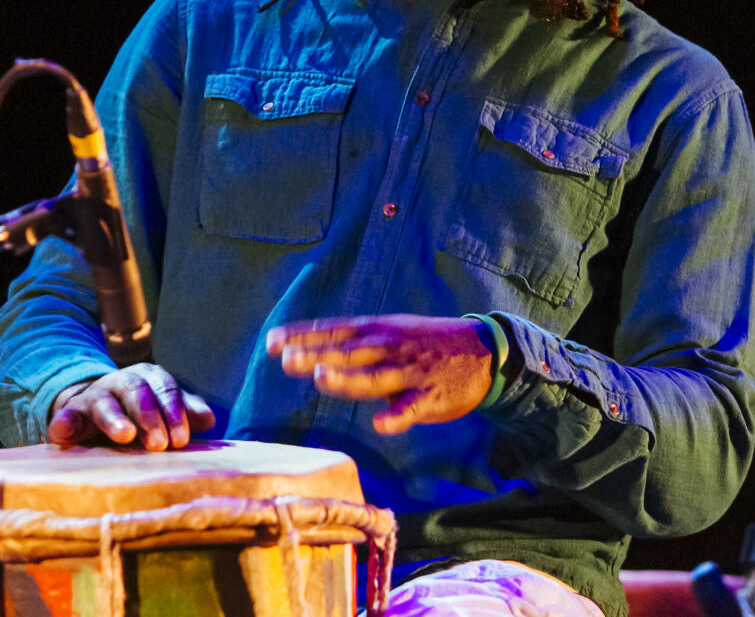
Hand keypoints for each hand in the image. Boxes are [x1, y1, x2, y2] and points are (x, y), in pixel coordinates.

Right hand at [47, 363, 214, 450]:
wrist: (95, 409)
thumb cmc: (140, 413)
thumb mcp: (164, 409)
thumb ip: (185, 412)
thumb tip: (209, 420)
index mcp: (149, 378)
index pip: (166, 390)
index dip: (174, 413)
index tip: (180, 439)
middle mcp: (121, 382)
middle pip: (137, 392)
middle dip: (149, 416)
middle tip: (159, 444)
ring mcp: (94, 396)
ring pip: (104, 402)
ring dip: (114, 419)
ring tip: (124, 436)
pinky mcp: (70, 414)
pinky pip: (65, 417)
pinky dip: (63, 424)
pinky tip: (62, 435)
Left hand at [266, 314, 493, 434]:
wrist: (483, 351)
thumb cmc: (427, 344)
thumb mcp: (392, 331)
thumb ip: (356, 345)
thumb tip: (314, 356)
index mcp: (377, 331)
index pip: (332, 331)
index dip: (302, 336)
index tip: (270, 342)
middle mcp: (390, 347)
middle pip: (347, 351)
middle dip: (316, 355)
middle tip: (285, 359)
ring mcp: (410, 371)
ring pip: (374, 376)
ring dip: (348, 377)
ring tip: (322, 377)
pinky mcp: (430, 396)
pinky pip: (411, 408)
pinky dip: (396, 417)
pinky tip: (381, 424)